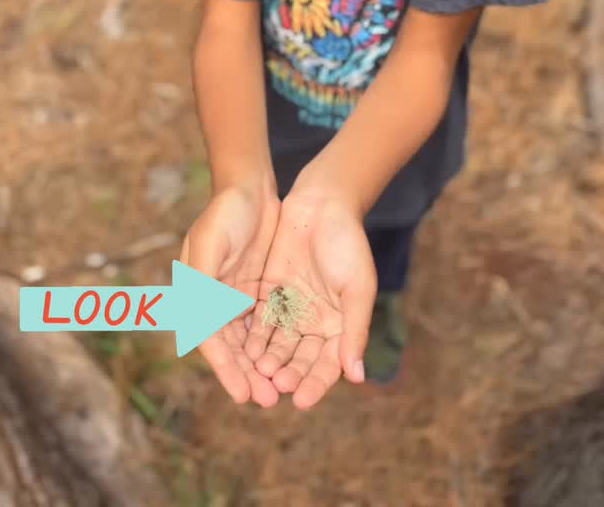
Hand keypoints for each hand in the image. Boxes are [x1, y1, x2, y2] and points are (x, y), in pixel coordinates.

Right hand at [179, 183, 281, 406]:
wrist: (250, 187)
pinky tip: (289, 362)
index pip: (213, 341)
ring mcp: (236, 296)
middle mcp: (214, 301)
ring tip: (280, 391)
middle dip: (247, 375)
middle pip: (232, 348)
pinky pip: (265, 324)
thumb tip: (201, 324)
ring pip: (249, 341)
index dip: (227, 370)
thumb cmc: (225, 213)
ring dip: (261, 366)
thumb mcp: (211, 245)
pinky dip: (273, 344)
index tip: (243, 395)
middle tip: (268, 401)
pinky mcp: (256, 289)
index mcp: (197, 294)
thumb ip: (204, 282)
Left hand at [243, 190, 376, 408]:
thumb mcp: (357, 288)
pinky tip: (245, 350)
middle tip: (274, 388)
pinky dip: (254, 336)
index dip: (315, 384)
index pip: (327, 364)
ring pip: (277, 344)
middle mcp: (315, 321)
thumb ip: (355, 331)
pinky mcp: (270, 290)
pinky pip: (260, 320)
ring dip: (269, 360)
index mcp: (341, 324)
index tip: (300, 400)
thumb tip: (357, 377)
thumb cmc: (348, 244)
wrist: (323, 203)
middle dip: (288, 375)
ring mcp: (291, 307)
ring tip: (259, 373)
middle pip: (300, 359)